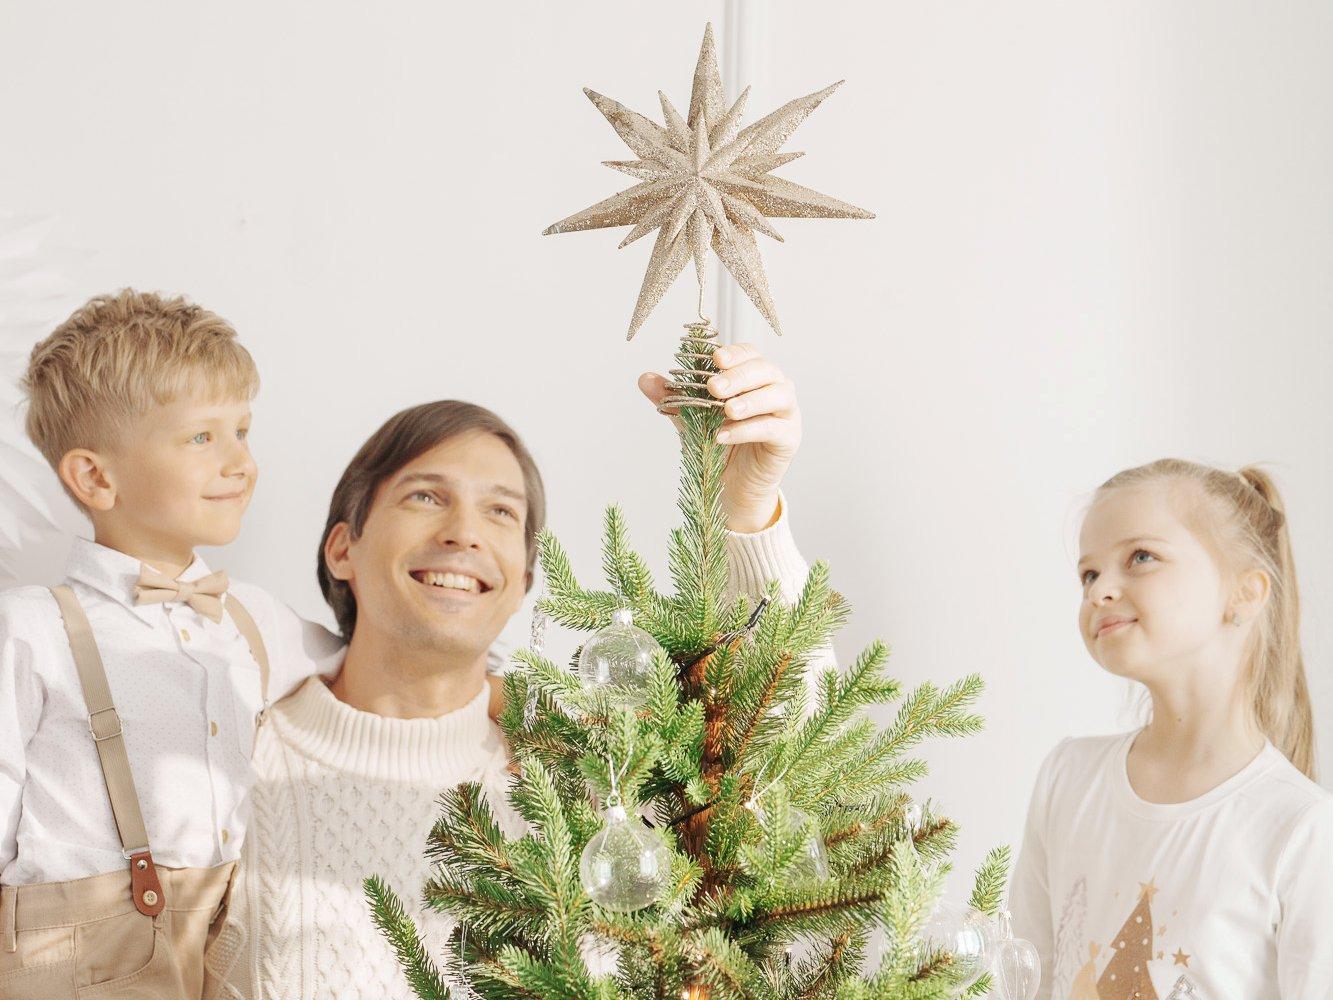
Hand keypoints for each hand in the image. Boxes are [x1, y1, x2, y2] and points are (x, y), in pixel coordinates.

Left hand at [639, 343, 800, 532]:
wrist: (732, 487)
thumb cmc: (718, 444)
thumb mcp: (691, 418)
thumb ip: (673, 397)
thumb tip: (644, 378)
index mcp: (754, 376)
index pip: (750, 353)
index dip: (734, 353)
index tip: (714, 358)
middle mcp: (775, 388)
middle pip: (764, 370)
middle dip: (738, 377)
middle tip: (714, 387)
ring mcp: (787, 413)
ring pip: (777, 395)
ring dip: (749, 400)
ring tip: (726, 411)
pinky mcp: (789, 438)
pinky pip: (773, 429)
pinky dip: (748, 430)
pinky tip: (724, 435)